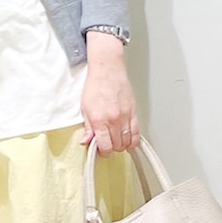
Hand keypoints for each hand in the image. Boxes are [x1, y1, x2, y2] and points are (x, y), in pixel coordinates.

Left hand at [79, 32, 139, 156]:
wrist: (107, 70)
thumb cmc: (95, 86)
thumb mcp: (84, 108)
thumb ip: (88, 127)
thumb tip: (86, 142)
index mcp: (99, 120)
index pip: (105, 146)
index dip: (103, 152)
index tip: (101, 150)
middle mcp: (114, 120)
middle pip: (117, 146)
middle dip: (111, 148)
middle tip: (107, 143)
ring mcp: (125, 116)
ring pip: (128, 142)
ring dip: (122, 145)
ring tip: (116, 140)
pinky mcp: (134, 112)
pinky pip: (137, 133)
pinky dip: (134, 140)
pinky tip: (129, 141)